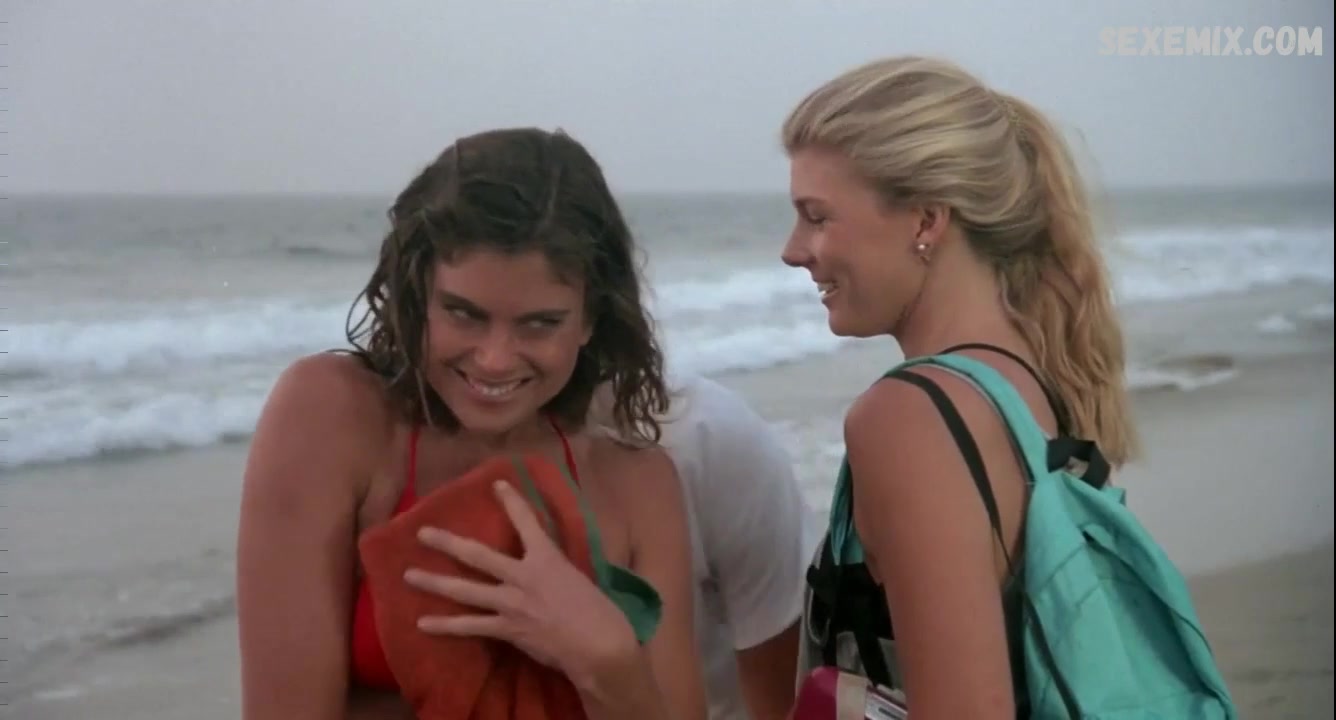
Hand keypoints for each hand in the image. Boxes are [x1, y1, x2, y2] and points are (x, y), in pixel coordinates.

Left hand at [403, 480, 638, 686]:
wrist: (597, 644)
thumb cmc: (598, 610)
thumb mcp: (578, 576)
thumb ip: (556, 566)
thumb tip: (544, 559)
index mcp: (546, 558)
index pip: (527, 521)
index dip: (511, 501)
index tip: (497, 484)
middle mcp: (522, 576)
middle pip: (477, 555)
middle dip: (447, 542)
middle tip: (422, 532)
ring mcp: (511, 603)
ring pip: (465, 590)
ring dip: (434, 581)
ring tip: (409, 575)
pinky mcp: (507, 628)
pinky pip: (470, 626)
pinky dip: (444, 626)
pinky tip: (422, 624)